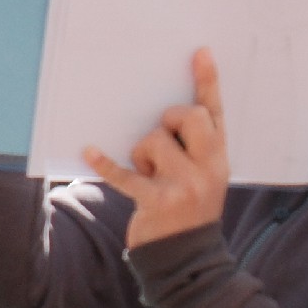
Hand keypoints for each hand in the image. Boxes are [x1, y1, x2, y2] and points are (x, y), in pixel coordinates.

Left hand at [83, 49, 231, 248]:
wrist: (187, 255)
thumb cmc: (188, 205)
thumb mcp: (204, 174)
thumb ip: (195, 145)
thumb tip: (165, 114)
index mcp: (219, 156)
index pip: (215, 113)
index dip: (207, 81)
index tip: (199, 53)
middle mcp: (207, 167)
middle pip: (189, 117)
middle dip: (171, 119)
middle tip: (163, 138)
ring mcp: (183, 185)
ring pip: (154, 141)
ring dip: (142, 153)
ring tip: (148, 172)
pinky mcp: (156, 201)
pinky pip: (125, 175)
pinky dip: (104, 164)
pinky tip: (88, 152)